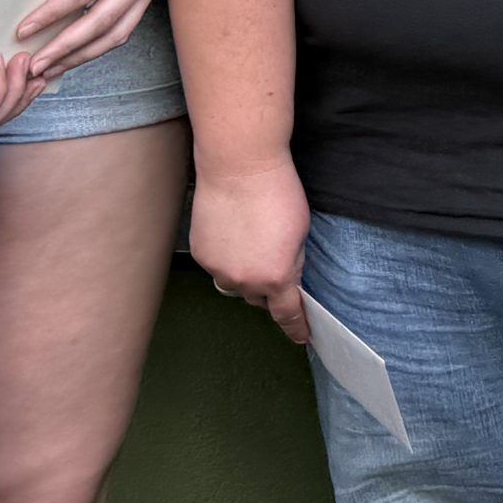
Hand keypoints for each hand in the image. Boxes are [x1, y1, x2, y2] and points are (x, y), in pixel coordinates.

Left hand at [22, 0, 165, 79]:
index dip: (51, 15)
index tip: (24, 30)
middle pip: (102, 23)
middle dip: (65, 48)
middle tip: (35, 65)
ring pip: (118, 33)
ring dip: (83, 55)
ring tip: (53, 67)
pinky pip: (126, 25)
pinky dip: (100, 43)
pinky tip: (77, 52)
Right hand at [191, 159, 311, 343]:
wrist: (239, 166)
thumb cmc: (277, 191)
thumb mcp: (300, 232)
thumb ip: (293, 263)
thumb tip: (287, 280)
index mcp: (276, 277)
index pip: (286, 313)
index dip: (296, 327)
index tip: (301, 336)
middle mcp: (244, 280)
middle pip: (258, 297)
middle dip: (268, 286)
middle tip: (274, 257)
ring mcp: (218, 269)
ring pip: (234, 283)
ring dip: (244, 273)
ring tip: (251, 242)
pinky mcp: (200, 254)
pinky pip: (217, 266)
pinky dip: (226, 256)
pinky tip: (233, 232)